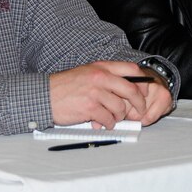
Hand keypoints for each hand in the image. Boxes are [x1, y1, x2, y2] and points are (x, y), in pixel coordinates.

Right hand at [50, 61, 169, 129]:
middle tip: (139, 111)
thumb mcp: (87, 73)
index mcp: (101, 67)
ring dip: (119, 116)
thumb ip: (106, 77)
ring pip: (120, 107)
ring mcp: (95, 92)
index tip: (144, 92)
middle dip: (139, 104)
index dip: (143, 82)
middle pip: (131, 90)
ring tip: (111, 118)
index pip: (132, 70)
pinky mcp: (90, 108)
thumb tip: (128, 88)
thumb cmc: (66, 87)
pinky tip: (102, 123)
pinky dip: (108, 124)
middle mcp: (100, 77)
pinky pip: (109, 119)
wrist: (46, 95)